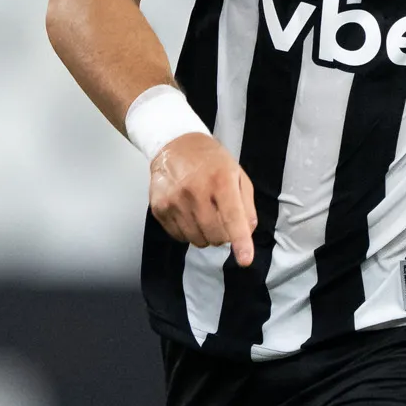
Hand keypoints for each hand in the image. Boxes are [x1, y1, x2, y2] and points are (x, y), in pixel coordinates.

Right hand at [149, 132, 257, 265]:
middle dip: (223, 236)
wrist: (175, 145)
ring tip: (203, 214)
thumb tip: (246, 233)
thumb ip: (246, 205)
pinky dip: (188, 232)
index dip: (240, 241)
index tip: (245, 260)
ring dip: (205, 235)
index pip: (232, 217)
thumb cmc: (212, 161)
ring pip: (197, 239)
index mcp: (220, 180)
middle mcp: (195, 191)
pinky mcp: (159, 208)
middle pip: (215, 235)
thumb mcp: (237, 175)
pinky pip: (179, 237)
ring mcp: (174, 200)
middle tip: (221, 220)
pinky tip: (188, 214)